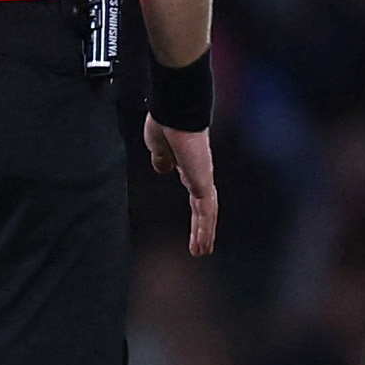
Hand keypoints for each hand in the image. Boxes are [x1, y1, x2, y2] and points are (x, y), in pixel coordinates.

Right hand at [143, 115, 216, 256]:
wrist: (174, 112)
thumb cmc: (165, 122)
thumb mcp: (157, 146)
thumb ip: (161, 159)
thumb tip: (163, 169)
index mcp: (188, 165)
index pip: (195, 193)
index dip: (195, 210)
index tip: (194, 222)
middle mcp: (199, 173)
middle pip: (203, 207)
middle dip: (202, 227)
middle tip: (201, 245)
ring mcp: (203, 178)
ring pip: (207, 213)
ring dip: (205, 234)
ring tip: (202, 252)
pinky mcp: (203, 183)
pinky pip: (206, 212)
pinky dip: (205, 230)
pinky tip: (203, 245)